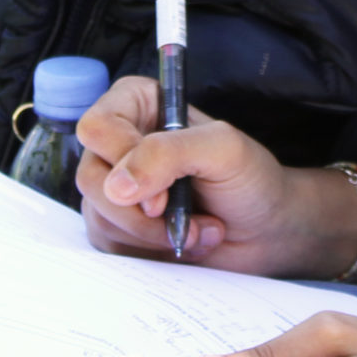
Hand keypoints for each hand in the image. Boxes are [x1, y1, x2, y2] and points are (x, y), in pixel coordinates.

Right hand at [73, 75, 351, 277]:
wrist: (267, 229)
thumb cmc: (251, 179)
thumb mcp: (223, 150)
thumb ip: (168, 153)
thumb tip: (116, 186)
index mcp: (138, 105)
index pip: (96, 127)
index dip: (123, 162)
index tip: (161, 194)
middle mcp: (120, 143)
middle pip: (90, 177)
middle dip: (141, 212)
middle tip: (179, 215)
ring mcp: (115, 187)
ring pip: (99, 216)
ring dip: (154, 235)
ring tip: (197, 229)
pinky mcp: (119, 226)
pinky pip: (109, 245)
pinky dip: (151, 251)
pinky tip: (183, 243)